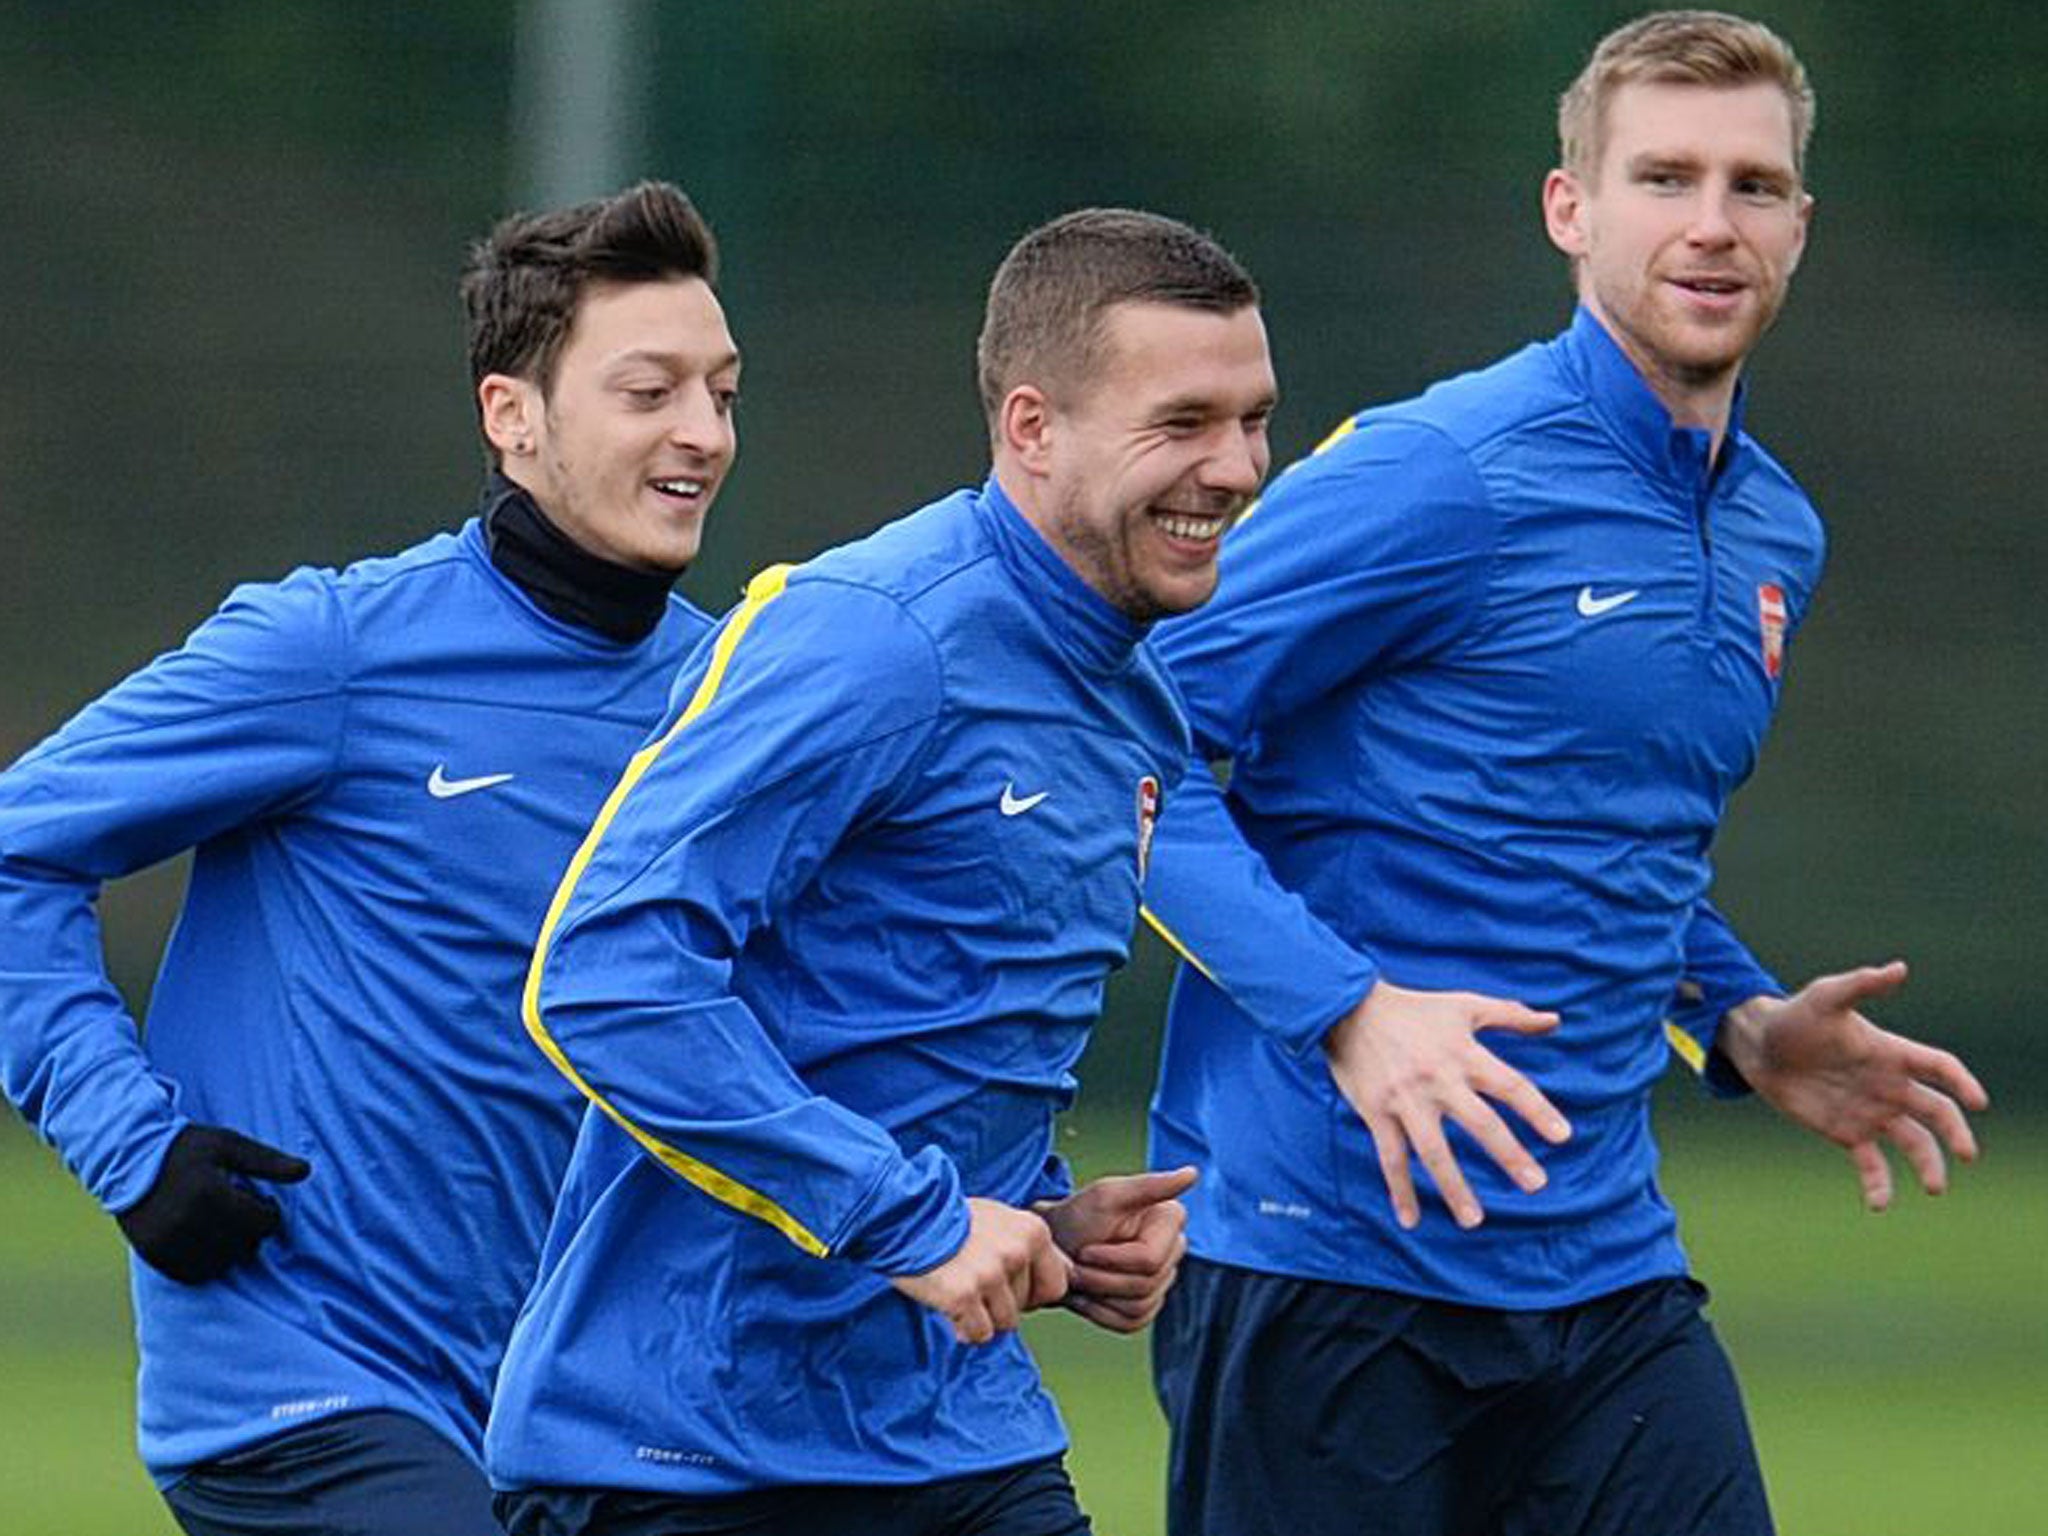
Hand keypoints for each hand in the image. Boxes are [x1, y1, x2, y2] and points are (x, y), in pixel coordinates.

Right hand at [115, 1124, 311, 1283]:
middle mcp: (187, 1221)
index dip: (268, 1212)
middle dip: (251, 1231)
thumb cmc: (186, 1147)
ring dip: (230, 1249)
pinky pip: (192, 1274)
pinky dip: (206, 1263)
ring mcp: (167, 1241)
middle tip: (240, 1211)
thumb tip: (306, 1171)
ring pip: (220, 1264)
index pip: (262, 1222)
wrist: (127, 1157)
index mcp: (209, 1192)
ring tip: (223, 1226)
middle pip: (244, 1246)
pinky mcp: (153, 1255)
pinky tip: (205, 1241)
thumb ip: (267, 1160)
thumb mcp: (229, 1144)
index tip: (259, 1199)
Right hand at [889, 1197, 1071, 1344]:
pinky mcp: (964, 1295)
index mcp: (1033, 1231)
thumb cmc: (950, 1219)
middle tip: (974, 1283)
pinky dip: (964, 1328)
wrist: (903, 1215)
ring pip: (1004, 1323)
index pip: (1057, 1285)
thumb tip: (1068, 1273)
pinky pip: (979, 1333)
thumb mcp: (1001, 1219)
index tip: (1006, 1285)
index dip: (1032, 1293)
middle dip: (1002, 1304)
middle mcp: (1017, 1252)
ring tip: (960, 1290)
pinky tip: (949, 1307)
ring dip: (982, 1317)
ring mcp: (991, 1274)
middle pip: (1026, 1307)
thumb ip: (1031, 1246)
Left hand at [1037, 1165, 1196, 1332]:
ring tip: (1078, 1278)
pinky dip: (1102, 1314)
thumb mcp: (1106, 1196)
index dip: (1112, 1261)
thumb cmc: (1077, 1216)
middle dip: (1101, 1279)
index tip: (1084, 1250)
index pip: (1150, 1260)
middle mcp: (1174, 1249)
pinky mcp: (1148, 1304)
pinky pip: (1133, 1323)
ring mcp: (1163, 1280)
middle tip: (1075, 1266)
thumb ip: (1149, 1186)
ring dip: (1099, 1297)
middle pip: (1145, 1286)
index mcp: (1171, 1220)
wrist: (1055, 1245)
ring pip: (1139, 1307)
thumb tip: (1192, 1173)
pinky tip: (1086, 1296)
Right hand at [1324, 979, 1569, 1230]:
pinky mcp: (1376, 1112)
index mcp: (1463, 1054)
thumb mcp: (1464, 1005)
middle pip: (1480, 1122)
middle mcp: (1437, 1079)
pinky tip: (1411, 1220)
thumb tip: (1554, 1021)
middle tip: (1536, 1185)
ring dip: (1454, 1187)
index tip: (1562, 1137)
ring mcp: (1405, 1099)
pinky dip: (1399, 1190)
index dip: (1537, 1110)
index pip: (1509, 1085)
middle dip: (1509, 1155)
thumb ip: (1510, 1015)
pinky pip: (1390, 1157)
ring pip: (1433, 1150)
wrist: (1348, 1007)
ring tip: (1474, 1221)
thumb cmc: (1414, 1008)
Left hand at [1716, 960, 1987, 1209]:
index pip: (1938, 1067)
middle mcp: (1889, 1086)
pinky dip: (1880, 1184)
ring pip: (1912, 1143)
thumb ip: (1861, 985)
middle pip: (1936, 1111)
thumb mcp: (1824, 997)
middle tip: (1967, 1154)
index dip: (1960, 1082)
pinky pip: (1872, 1164)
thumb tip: (1899, 968)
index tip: (1977, 1102)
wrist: (1758, 1047)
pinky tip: (1878, 1203)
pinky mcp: (1847, 1134)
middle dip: (1955, 1133)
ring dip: (1928, 1165)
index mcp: (1891, 1053)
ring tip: (1934, 1188)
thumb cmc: (1794, 1017)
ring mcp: (1870, 1112)